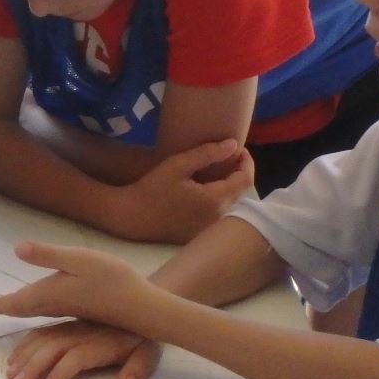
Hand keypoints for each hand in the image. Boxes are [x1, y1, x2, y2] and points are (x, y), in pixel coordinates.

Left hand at [0, 241, 151, 328]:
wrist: (141, 306)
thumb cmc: (112, 279)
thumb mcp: (79, 259)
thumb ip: (48, 255)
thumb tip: (16, 248)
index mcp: (50, 293)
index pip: (18, 301)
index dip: (0, 304)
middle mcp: (55, 305)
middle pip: (25, 308)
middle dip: (7, 307)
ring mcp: (70, 310)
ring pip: (37, 311)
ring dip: (21, 309)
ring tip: (10, 308)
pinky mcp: (83, 311)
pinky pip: (51, 312)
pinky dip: (39, 310)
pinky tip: (46, 306)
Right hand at [2, 321, 160, 378]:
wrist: (141, 305)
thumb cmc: (143, 338)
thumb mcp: (150, 354)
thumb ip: (138, 369)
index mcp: (102, 343)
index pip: (76, 358)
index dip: (61, 372)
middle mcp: (83, 334)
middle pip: (53, 348)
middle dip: (33, 365)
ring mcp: (72, 328)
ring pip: (44, 338)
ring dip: (25, 354)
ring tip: (10, 372)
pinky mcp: (66, 325)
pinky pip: (42, 331)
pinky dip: (26, 343)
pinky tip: (15, 355)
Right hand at [113, 139, 253, 242]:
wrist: (132, 216)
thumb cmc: (152, 188)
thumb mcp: (177, 165)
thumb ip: (207, 154)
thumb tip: (233, 145)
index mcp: (215, 200)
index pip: (245, 179)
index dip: (247, 162)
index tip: (239, 149)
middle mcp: (218, 217)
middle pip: (240, 192)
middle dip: (238, 172)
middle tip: (228, 157)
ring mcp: (209, 228)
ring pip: (230, 204)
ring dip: (229, 186)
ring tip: (217, 171)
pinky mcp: (200, 233)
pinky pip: (218, 214)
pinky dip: (218, 199)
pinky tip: (204, 190)